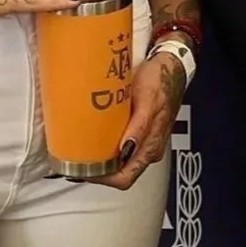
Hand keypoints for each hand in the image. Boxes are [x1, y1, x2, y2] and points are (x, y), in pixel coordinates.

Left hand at [86, 49, 188, 189]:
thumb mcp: (148, 100)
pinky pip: (119, 148)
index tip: (81, 169)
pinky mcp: (137, 133)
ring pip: (117, 162)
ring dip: (99, 159)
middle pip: (118, 173)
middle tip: (75, 159)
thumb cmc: (160, 82)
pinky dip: (104, 147)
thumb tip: (126, 149)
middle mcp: (147, 149)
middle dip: (96, 170)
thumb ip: (140, 126)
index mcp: (151, 147)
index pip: (123, 178)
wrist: (171, 68)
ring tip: (80, 149)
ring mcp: (142, 142)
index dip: (102, 179)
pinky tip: (93, 137)